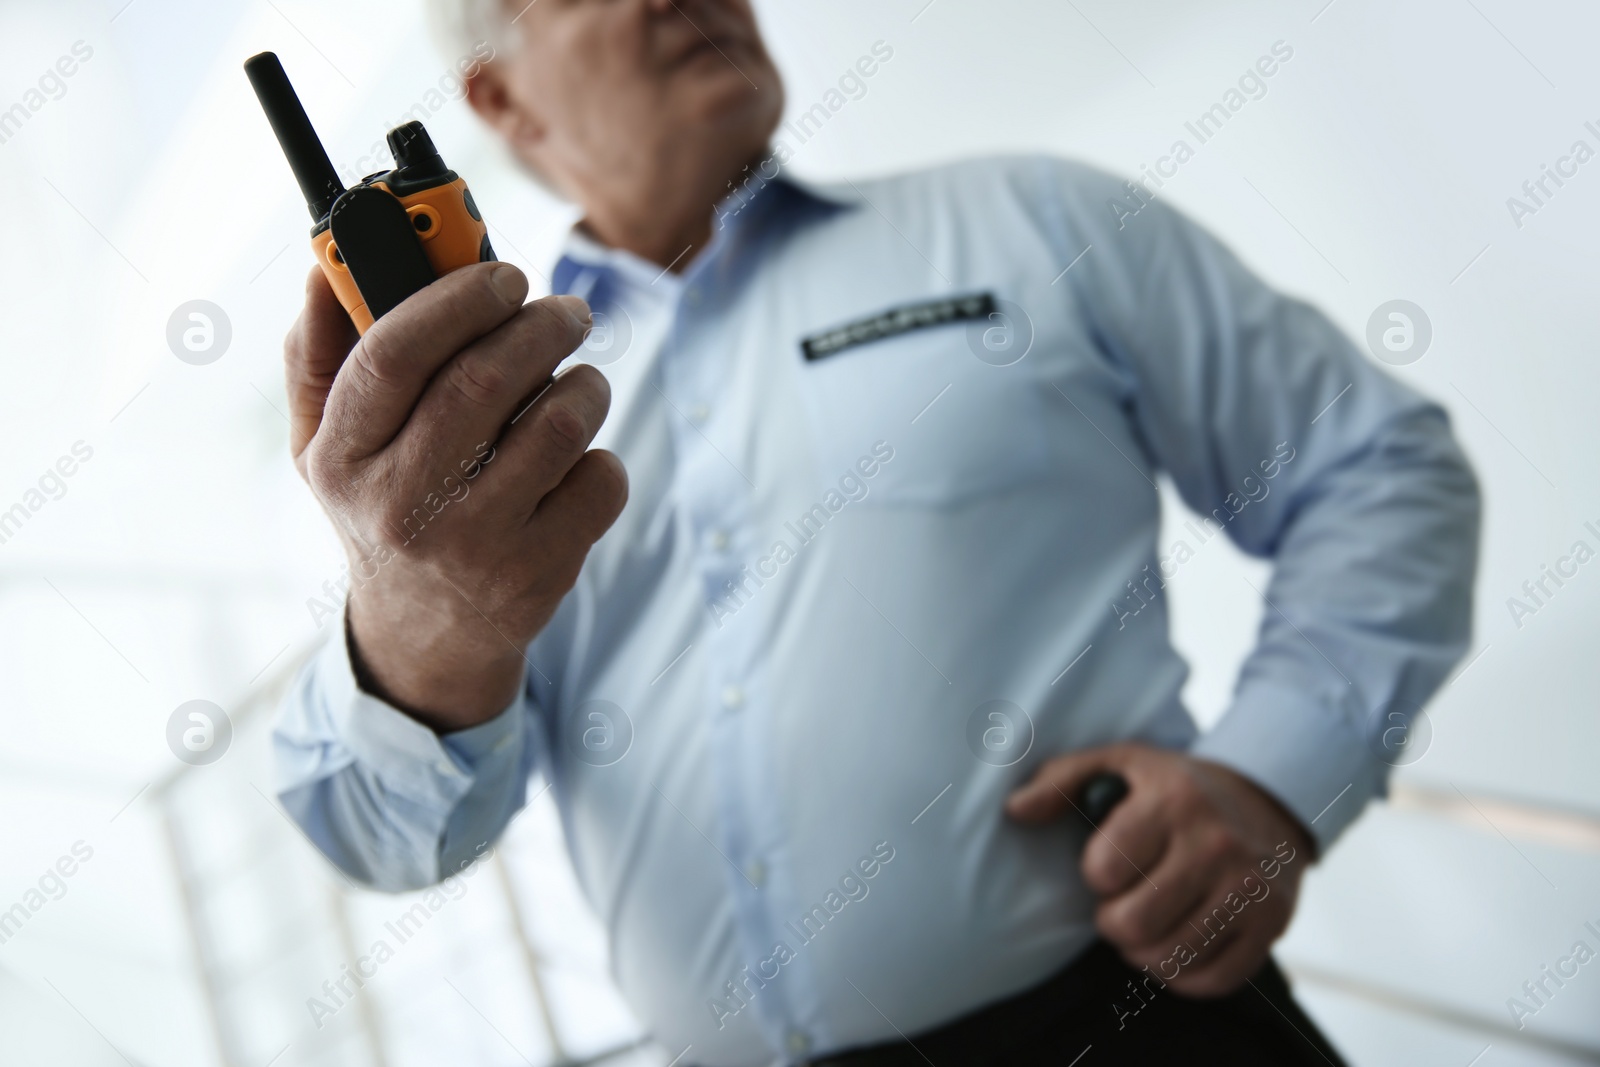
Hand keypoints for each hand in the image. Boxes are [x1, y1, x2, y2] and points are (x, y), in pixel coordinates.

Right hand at [283, 262, 627, 730]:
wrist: (426, 634)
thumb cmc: (381, 508)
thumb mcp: (326, 446)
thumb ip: (318, 353)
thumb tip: (323, 269)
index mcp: (342, 458)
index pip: (394, 354)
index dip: (458, 299)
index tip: (503, 275)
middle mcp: (402, 505)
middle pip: (484, 380)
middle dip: (540, 326)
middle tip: (564, 312)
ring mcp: (474, 545)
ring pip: (556, 426)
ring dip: (584, 385)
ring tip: (580, 381)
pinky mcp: (537, 574)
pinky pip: (598, 482)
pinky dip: (601, 456)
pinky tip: (578, 461)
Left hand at [1006, 743, 1312, 995]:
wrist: (1267, 800)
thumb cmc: (1176, 787)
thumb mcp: (1120, 764)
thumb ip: (1061, 781)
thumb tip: (1014, 811)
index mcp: (1174, 800)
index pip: (1104, 869)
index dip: (1095, 876)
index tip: (1107, 866)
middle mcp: (1217, 844)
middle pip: (1133, 924)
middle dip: (1112, 922)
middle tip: (1120, 905)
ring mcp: (1250, 888)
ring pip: (1169, 958)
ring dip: (1142, 952)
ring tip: (1145, 924)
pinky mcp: (1273, 924)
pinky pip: (1214, 980)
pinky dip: (1183, 976)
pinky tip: (1176, 945)